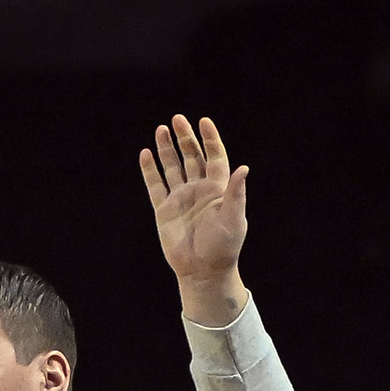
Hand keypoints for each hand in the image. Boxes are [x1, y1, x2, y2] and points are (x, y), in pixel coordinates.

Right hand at [138, 113, 251, 319]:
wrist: (203, 271)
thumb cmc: (223, 247)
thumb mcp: (233, 218)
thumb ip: (235, 193)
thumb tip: (244, 168)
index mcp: (217, 189)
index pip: (214, 156)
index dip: (210, 139)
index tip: (203, 121)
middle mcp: (198, 190)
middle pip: (191, 157)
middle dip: (185, 137)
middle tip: (177, 119)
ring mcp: (180, 199)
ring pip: (172, 167)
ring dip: (167, 149)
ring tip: (160, 130)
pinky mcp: (164, 210)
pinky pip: (155, 185)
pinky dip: (150, 170)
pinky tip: (145, 154)